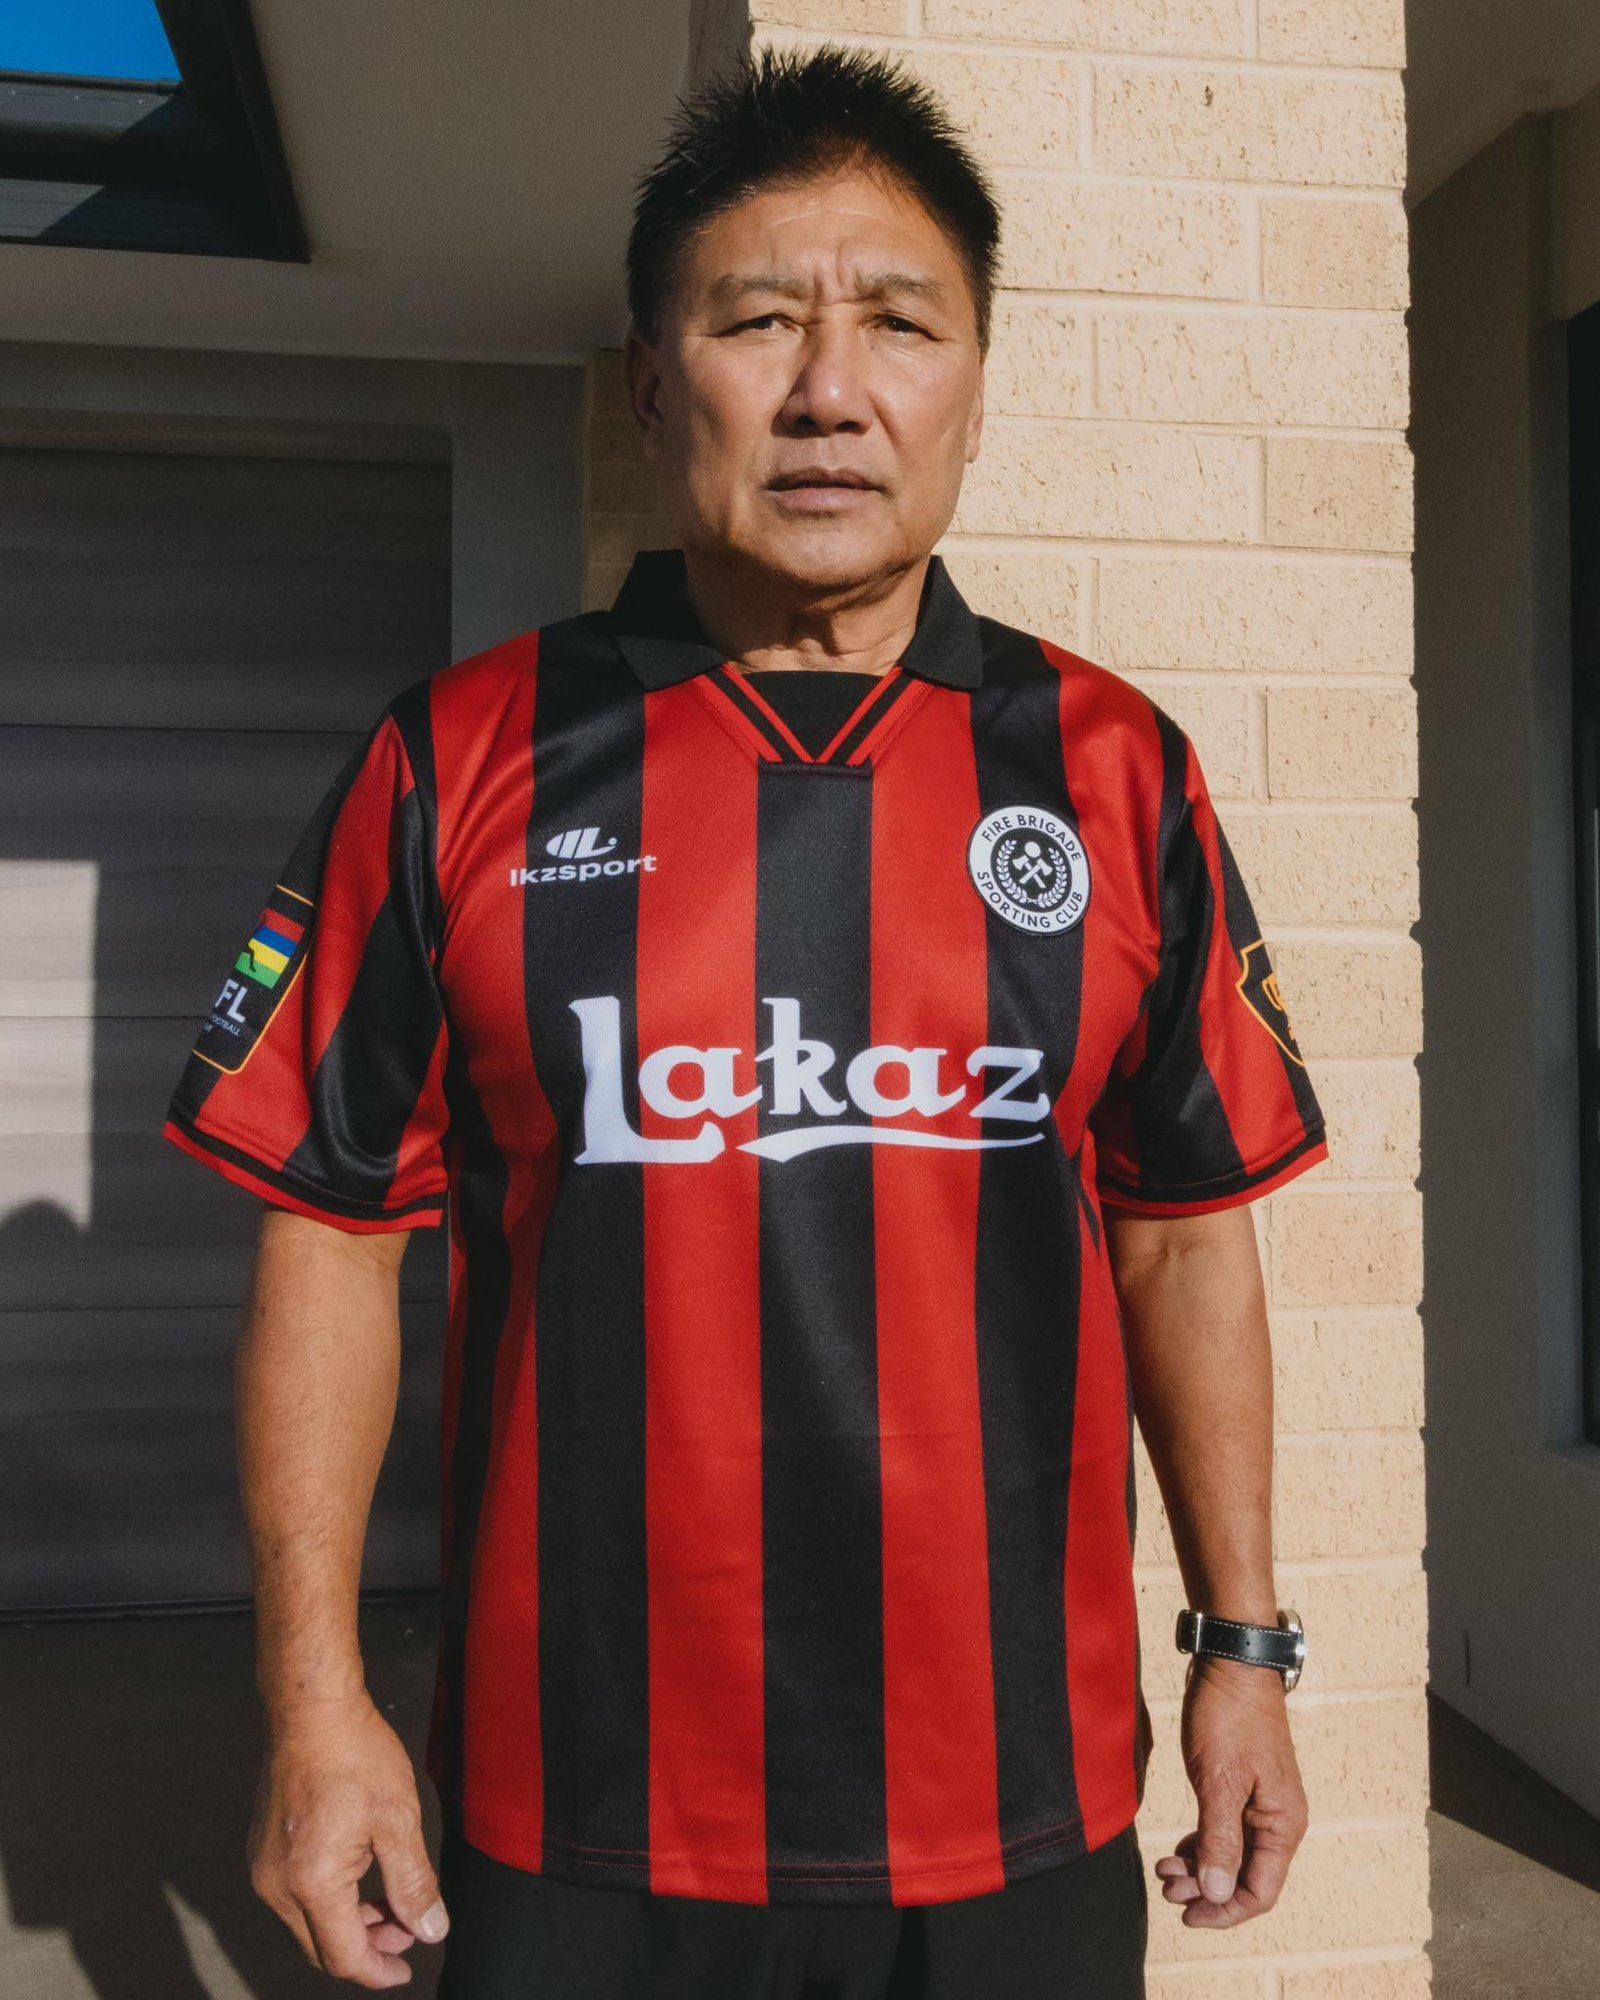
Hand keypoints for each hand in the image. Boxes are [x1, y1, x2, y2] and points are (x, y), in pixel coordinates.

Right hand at [248, 1689, 449, 1987]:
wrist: (311, 1709)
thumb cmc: (354, 1755)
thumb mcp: (399, 1820)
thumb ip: (413, 1883)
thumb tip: (429, 1929)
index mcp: (310, 1884)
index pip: (343, 1956)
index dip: (378, 1971)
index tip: (406, 1969)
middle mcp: (276, 1885)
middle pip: (320, 1947)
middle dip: (366, 1948)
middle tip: (406, 1930)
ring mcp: (263, 1868)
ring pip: (306, 1924)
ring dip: (348, 1924)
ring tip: (389, 1902)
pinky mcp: (262, 1850)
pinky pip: (294, 1896)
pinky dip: (328, 1901)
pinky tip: (359, 1877)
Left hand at [1153, 1655, 1308, 1927]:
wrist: (1232, 1663)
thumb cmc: (1230, 1717)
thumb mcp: (1220, 1781)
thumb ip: (1219, 1839)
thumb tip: (1215, 1893)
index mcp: (1283, 1824)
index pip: (1260, 1891)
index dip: (1224, 1910)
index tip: (1187, 1915)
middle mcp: (1277, 1820)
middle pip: (1244, 1878)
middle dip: (1205, 1890)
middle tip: (1165, 1886)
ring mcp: (1260, 1804)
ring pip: (1232, 1855)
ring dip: (1200, 1869)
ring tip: (1164, 1870)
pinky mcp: (1242, 1787)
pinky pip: (1225, 1832)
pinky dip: (1202, 1845)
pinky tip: (1178, 1849)